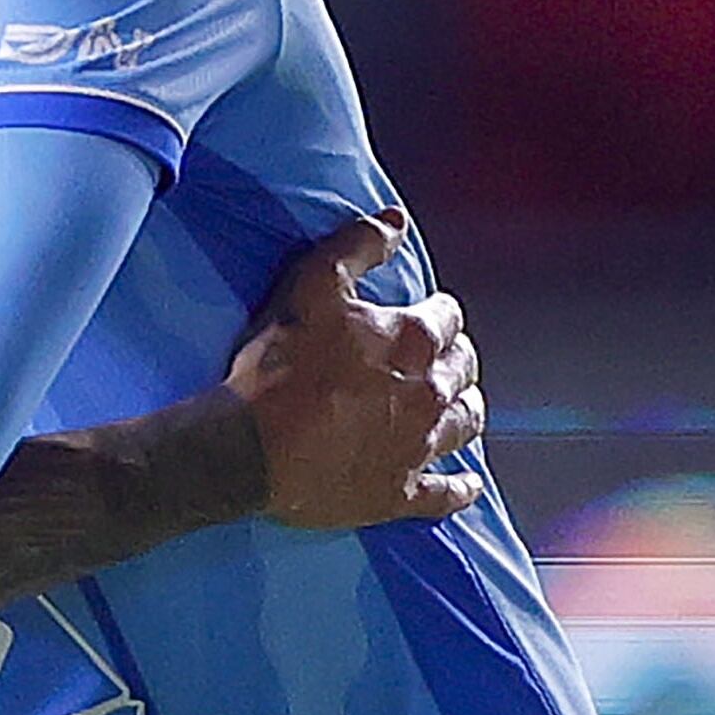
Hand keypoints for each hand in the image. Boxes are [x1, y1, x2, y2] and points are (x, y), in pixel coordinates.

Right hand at [225, 209, 485, 530]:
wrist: (249, 448)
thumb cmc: (277, 365)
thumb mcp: (311, 286)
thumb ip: (357, 247)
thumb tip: (395, 221)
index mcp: (413, 341)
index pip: (448, 317)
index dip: (436, 312)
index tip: (423, 314)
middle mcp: (430, 394)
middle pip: (464, 370)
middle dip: (455, 358)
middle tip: (436, 358)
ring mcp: (419, 448)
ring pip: (466, 425)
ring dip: (464, 411)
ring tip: (454, 407)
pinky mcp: (401, 493)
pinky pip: (447, 493)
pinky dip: (460, 488)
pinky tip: (466, 484)